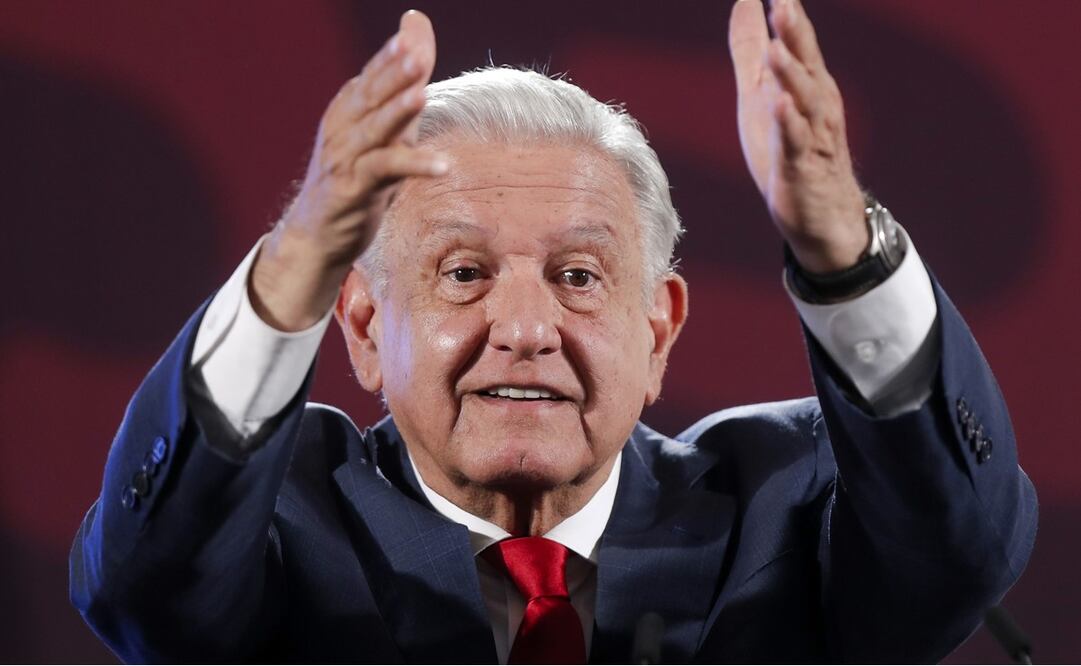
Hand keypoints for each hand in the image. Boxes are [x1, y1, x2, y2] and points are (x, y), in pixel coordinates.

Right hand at [251, 10, 445, 330]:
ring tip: (422, 96)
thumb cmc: (355, 179)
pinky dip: (413, 167)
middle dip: (392, 73)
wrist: (317, 235)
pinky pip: (383, 174)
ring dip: (396, 113)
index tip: (412, 31)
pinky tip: (442, 165)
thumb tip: (416, 37)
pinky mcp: (351, 190)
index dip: (390, 56)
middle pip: (369, 97)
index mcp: (346, 112)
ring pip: (372, 131)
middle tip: (414, 51)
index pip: (371, 77)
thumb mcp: (383, 135)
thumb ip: (403, 92)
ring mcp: (343, 160)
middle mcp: (341, 130)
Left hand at [729, 0, 866, 272]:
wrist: (821, 213)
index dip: (788, 15)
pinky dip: (789, 123)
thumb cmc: (792, 147)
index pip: (798, 42)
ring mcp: (812, 136)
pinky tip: (780, 104)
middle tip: (784, 4)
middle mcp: (817, 104)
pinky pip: (796, 143)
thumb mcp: (761, 92)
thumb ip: (751, 49)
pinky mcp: (801, 168)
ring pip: (804, 101)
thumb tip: (745, 1)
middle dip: (796, 34)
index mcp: (807, 83)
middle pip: (806, 64)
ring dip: (791, 75)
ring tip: (776, 49)